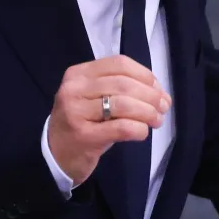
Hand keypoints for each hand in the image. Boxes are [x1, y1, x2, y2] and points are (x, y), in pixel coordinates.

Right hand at [47, 55, 170, 185]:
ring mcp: (76, 112)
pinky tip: (142, 132)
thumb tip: (160, 92)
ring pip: (124, 104)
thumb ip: (121, 89)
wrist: (55, 154)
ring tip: (156, 120)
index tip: (159, 89)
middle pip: (124, 84)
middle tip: (163, 108)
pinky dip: (139, 129)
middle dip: (151, 96)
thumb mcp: (94, 98)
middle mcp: (74, 89)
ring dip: (148, 112)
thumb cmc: (82, 122)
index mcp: (78, 73)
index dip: (145, 75)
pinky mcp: (84, 136)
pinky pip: (122, 128)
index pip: (119, 64)